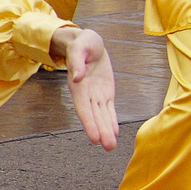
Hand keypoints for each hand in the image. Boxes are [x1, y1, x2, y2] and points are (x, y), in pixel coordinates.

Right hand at [50, 24, 118, 148]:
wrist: (89, 42)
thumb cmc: (82, 43)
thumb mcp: (79, 47)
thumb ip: (77, 62)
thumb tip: (76, 77)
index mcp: (78, 85)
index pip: (83, 108)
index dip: (89, 123)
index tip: (93, 138)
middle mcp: (86, 93)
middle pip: (94, 115)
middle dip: (100, 131)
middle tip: (107, 147)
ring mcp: (96, 94)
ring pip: (102, 115)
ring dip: (106, 130)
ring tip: (111, 146)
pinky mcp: (105, 92)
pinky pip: (109, 109)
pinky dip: (111, 121)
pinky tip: (114, 132)